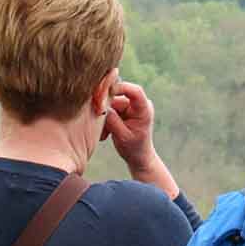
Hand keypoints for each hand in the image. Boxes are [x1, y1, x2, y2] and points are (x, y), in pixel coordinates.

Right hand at [103, 80, 178, 197]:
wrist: (138, 157)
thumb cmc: (134, 148)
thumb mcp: (122, 136)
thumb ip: (112, 120)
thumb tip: (100, 106)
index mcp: (144, 110)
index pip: (134, 91)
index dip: (119, 88)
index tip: (103, 96)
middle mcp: (138, 104)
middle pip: (118, 97)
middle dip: (106, 109)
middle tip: (99, 125)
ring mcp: (130, 106)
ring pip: (110, 104)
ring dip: (104, 119)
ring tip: (104, 135)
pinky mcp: (123, 109)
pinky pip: (109, 109)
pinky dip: (105, 120)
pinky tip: (106, 134)